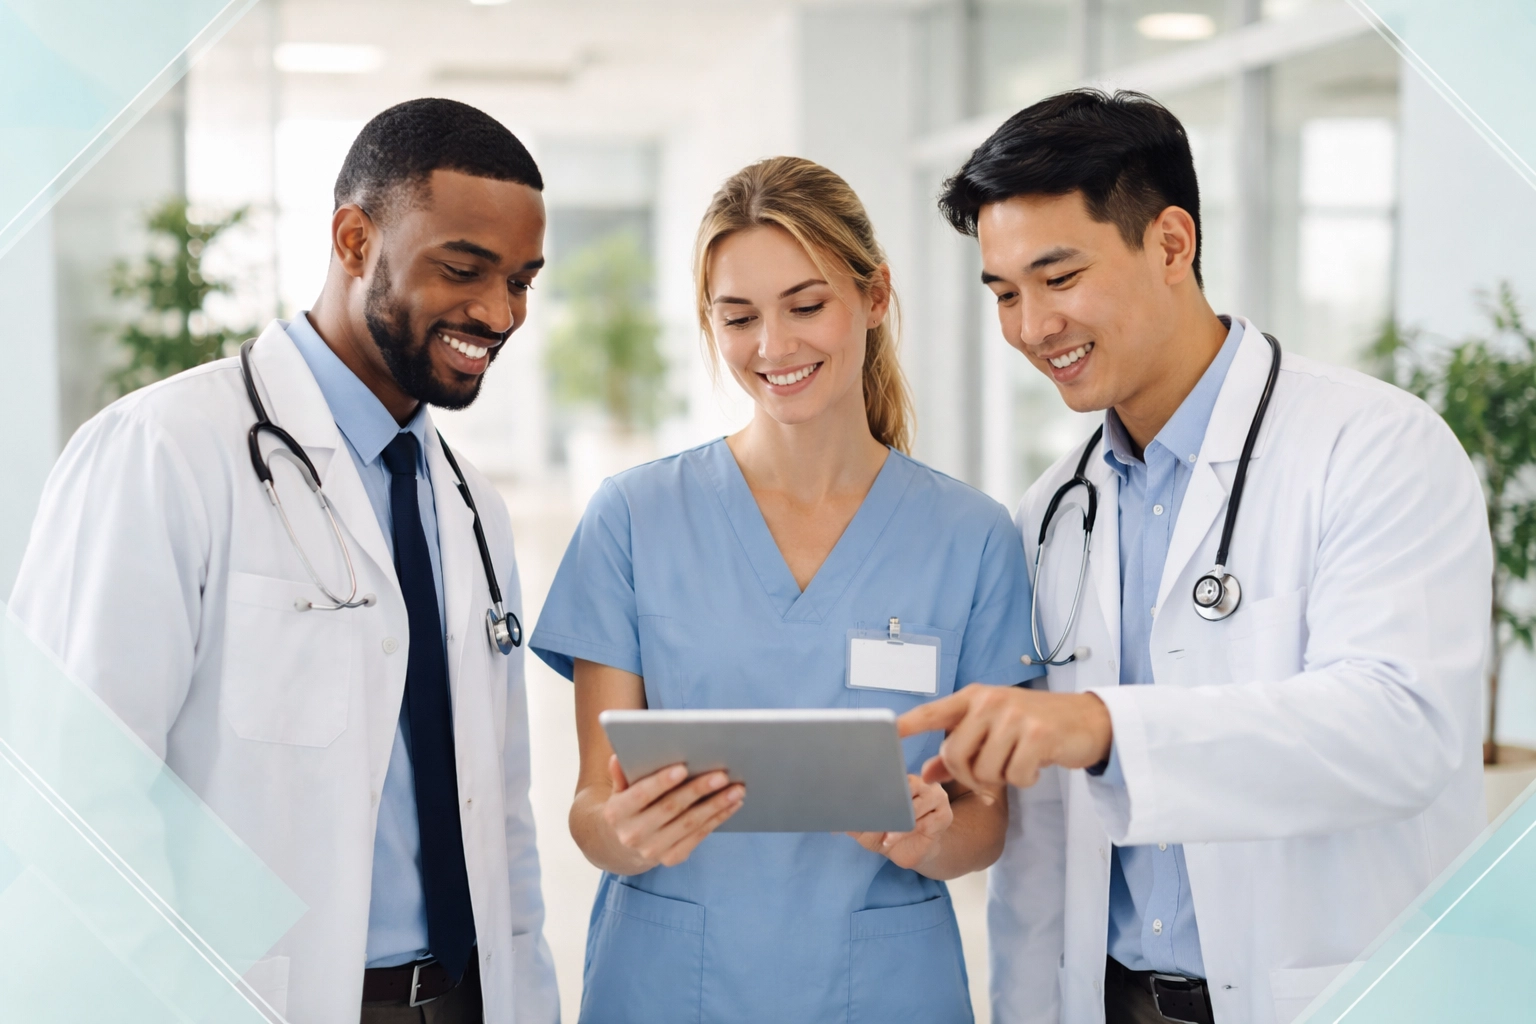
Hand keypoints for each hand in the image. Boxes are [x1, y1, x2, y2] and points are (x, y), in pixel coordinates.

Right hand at [599, 756, 744, 870]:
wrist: (622, 845)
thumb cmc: (627, 807)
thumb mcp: (619, 790)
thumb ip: (621, 774)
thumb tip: (619, 758)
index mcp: (616, 813)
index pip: (640, 795)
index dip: (661, 782)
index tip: (683, 768)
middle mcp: (632, 834)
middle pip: (671, 808)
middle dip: (698, 790)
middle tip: (722, 776)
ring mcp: (652, 850)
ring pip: (690, 823)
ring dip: (716, 805)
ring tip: (736, 789)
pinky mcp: (671, 858)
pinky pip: (699, 836)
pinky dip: (718, 819)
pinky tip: (732, 804)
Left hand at [846, 774, 952, 870]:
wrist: (912, 853)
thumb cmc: (888, 834)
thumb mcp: (866, 828)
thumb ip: (854, 820)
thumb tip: (833, 821)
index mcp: (901, 778)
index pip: (890, 773)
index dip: (877, 783)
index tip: (862, 796)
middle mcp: (921, 783)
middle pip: (905, 787)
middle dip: (888, 806)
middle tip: (873, 819)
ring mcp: (935, 797)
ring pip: (914, 805)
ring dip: (897, 824)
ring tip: (884, 837)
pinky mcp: (944, 815)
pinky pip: (926, 821)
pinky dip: (907, 832)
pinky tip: (893, 840)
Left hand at [897, 683, 1112, 789]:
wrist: (1087, 720)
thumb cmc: (1033, 725)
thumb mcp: (993, 730)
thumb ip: (959, 749)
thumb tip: (927, 774)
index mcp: (973, 697)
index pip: (932, 712)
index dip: (906, 725)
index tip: (883, 735)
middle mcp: (989, 702)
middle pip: (954, 756)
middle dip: (969, 776)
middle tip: (990, 777)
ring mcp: (1014, 716)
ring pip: (984, 771)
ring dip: (1001, 779)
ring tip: (1017, 762)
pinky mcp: (1038, 735)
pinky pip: (1015, 777)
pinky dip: (1025, 780)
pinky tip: (1036, 764)